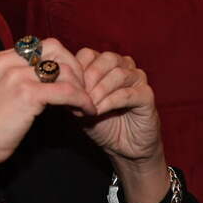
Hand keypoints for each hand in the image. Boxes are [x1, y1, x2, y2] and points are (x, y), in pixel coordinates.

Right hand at [0, 38, 95, 174]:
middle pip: (55, 48)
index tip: (68, 82)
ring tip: (82, 105)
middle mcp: (6, 61)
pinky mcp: (27, 94)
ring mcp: (16, 76)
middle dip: (74, 67)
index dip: (60, 61)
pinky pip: (67, 91)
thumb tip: (47, 79)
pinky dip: (82, 101)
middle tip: (80, 90)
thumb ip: (16, 79)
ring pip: (65, 70)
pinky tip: (86, 112)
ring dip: (81, 87)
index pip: (39, 46)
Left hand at [76, 47, 168, 202]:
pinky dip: (110, 101)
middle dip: (89, 78)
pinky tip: (99, 111)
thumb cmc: (101, 124)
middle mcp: (124, 67)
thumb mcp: (79, 107)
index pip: (88, 54)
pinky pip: (128, 93)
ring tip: (88, 106)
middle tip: (78, 97)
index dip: (76, 70)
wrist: (123, 148)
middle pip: (106, 59)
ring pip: (118, 74)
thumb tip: (55, 83)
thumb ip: (70, 94)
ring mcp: (138, 79)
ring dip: (99, 91)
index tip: (66, 88)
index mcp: (106, 64)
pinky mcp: (147, 96)